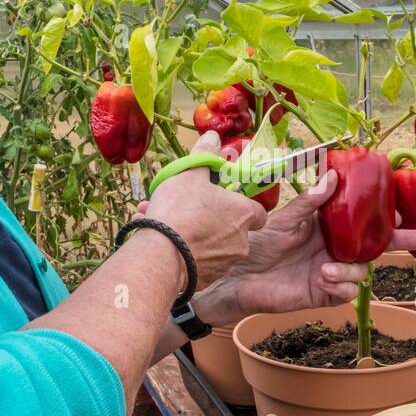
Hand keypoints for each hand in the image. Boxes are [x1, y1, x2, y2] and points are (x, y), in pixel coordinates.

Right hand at [141, 131, 266, 290]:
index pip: (257, 211)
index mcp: (243, 214)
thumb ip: (205, 154)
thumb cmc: (182, 211)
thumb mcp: (191, 173)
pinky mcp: (206, 279)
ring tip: (160, 218)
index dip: (241, 203)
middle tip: (184, 206)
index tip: (224, 199)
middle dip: (209, 216)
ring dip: (190, 230)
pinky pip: (196, 260)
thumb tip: (213, 136)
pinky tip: (158, 239)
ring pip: (210, 243)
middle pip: (230, 227)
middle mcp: (240, 242)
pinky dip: (181, 249)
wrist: (162, 256)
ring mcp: (224, 263)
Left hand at [196, 169, 415, 322]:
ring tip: (327, 268)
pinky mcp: (323, 293)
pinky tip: (323, 278)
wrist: (238, 276)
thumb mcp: (284, 218)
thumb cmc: (258, 242)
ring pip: (362, 271)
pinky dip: (341, 286)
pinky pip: (348, 292)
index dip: (382, 215)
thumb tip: (333, 177)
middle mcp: (333, 248)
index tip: (400, 209)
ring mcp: (331, 271)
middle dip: (396, 241)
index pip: (360, 218)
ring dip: (352, 270)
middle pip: (373, 245)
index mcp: (327, 226)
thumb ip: (310, 202)